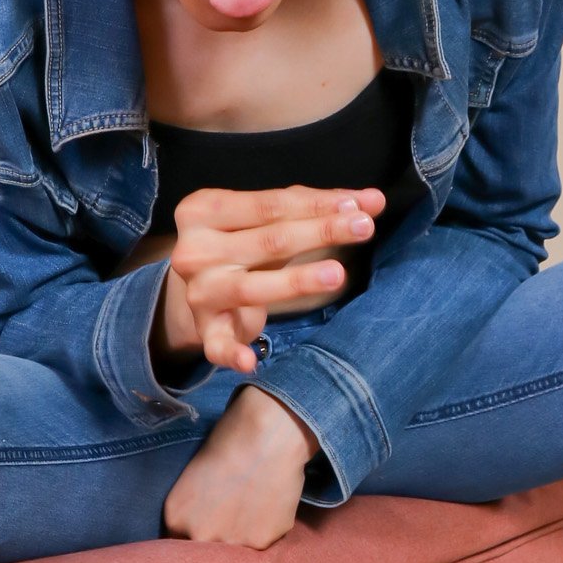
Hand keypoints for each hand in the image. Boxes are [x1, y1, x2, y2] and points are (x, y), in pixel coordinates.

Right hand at [152, 185, 386, 375]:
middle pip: (267, 240)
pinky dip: (232, 354)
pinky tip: (251, 361)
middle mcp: (194, 251)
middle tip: (364, 227)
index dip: (316, 204)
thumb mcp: (264, 219)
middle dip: (320, 232)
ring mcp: (199, 292)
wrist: (200, 286)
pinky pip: (218, 346)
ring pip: (252, 287)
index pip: (269, 205)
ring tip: (337, 274)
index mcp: (203, 211)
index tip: (359, 204)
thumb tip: (368, 201)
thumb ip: (310, 207)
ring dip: (296, 281)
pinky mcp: (206, 329)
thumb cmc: (242, 243)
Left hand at [162, 386, 321, 548]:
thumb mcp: (191, 478)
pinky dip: (264, 528)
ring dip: (241, 537)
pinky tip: (267, 504)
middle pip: (204, 555)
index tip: (205, 525)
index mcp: (175, 518)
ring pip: (234, 552)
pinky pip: (261, 544)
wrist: (266, 437)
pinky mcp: (261, 543)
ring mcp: (230, 543)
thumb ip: (190, 512)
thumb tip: (197, 532)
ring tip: (251, 507)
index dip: (193, 535)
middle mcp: (198, 537)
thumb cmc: (228, 444)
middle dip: (215, 540)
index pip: (177, 545)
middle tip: (231, 515)